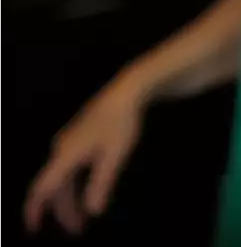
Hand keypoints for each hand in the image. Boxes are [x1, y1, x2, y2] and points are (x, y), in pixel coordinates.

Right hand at [25, 74, 147, 233]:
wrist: (126, 92)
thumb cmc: (122, 123)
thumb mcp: (115, 156)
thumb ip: (102, 183)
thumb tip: (93, 211)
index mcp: (66, 155)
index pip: (43, 187)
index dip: (35, 209)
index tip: (33, 228)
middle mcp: (61, 149)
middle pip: (55, 186)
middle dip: (64, 210)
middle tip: (77, 230)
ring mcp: (68, 142)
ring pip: (63, 177)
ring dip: (71, 198)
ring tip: (84, 218)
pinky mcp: (78, 137)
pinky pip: (69, 168)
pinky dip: (76, 184)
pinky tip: (87, 191)